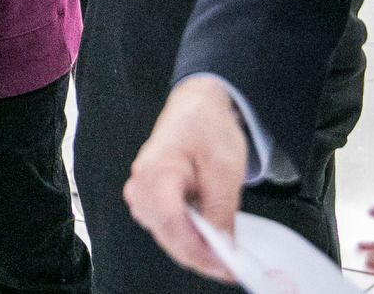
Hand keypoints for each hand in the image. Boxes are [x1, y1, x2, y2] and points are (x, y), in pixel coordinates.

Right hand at [123, 77, 248, 282]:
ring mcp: (142, 195)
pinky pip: (168, 229)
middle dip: (202, 256)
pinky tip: (210, 237)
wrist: (197, 107)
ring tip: (225, 251)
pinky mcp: (150, 199)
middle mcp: (140, 188)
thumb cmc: (206, 127)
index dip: (202, 254)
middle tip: (233, 265)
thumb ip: (220, 210)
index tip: (227, 267)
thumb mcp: (224, 169)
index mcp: (155, 175)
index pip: (174, 228)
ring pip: (168, 238)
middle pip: (170, 239)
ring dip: (196, 249)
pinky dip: (190, 238)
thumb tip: (222, 247)